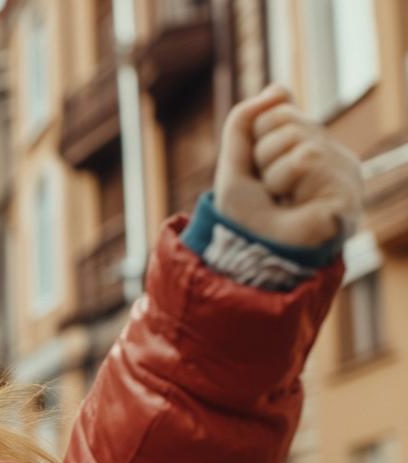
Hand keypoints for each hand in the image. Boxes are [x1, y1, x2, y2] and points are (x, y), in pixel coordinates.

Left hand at [214, 85, 363, 246]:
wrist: (251, 255)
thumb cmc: (246, 217)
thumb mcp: (234, 164)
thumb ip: (245, 122)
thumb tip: (278, 87)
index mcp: (307, 148)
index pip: (277, 111)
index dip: (255, 141)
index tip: (259, 174)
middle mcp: (331, 155)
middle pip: (284, 118)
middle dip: (261, 154)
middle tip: (269, 189)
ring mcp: (343, 171)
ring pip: (296, 136)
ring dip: (272, 172)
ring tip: (282, 199)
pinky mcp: (348, 187)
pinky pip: (307, 157)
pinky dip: (286, 180)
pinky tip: (298, 204)